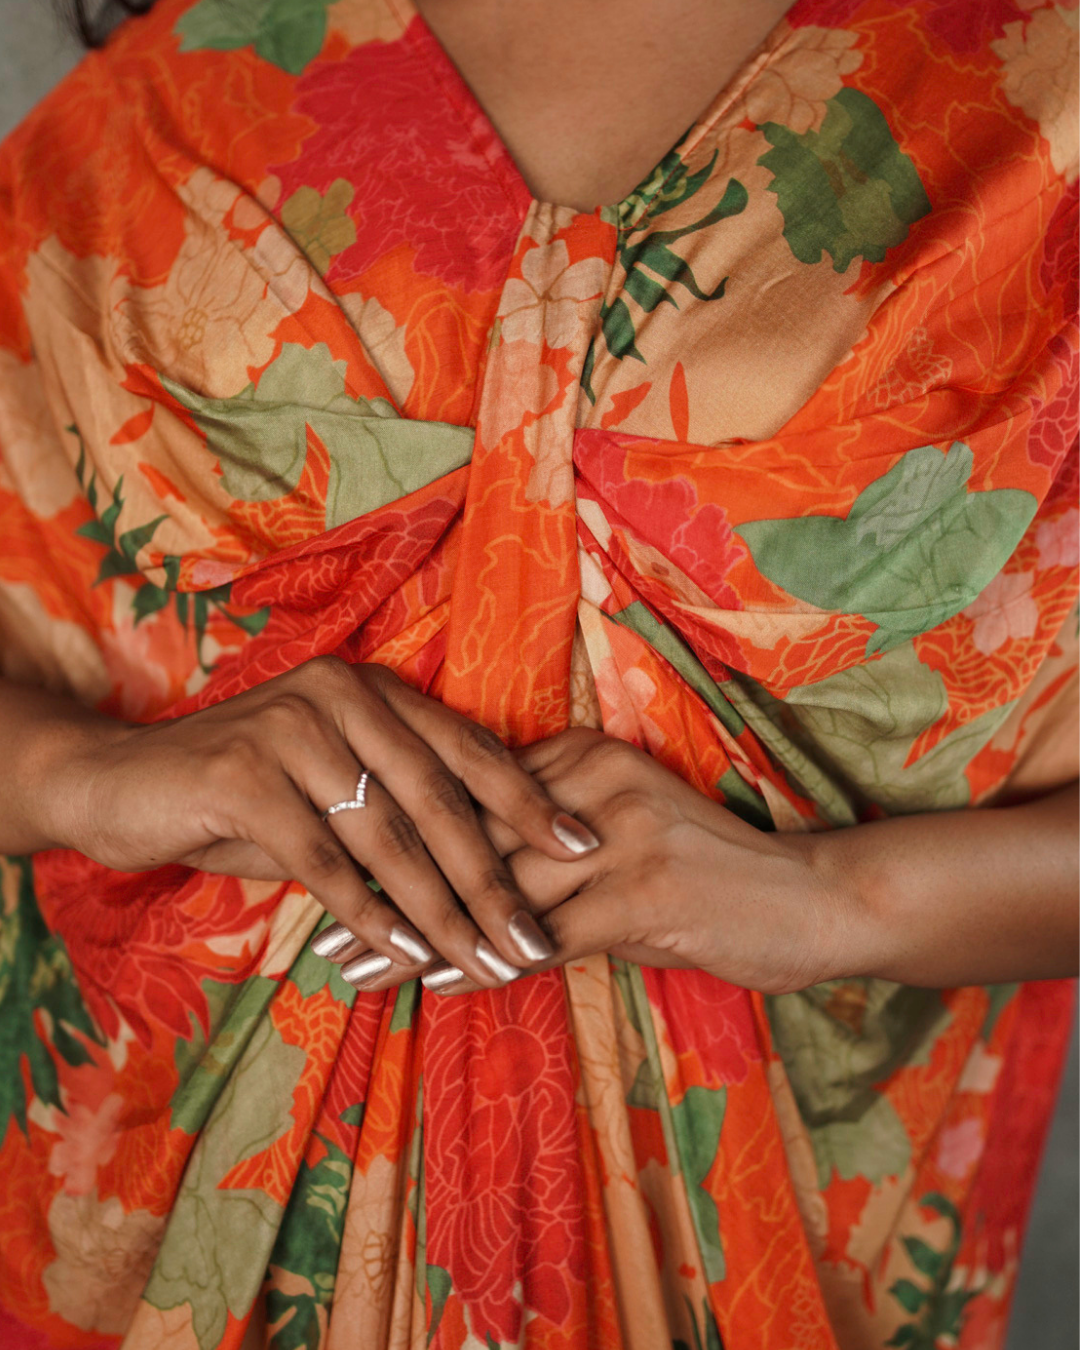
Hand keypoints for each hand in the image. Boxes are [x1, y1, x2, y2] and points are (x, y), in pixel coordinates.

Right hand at [46, 658, 599, 990]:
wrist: (118, 782)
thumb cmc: (239, 795)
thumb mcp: (328, 794)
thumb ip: (396, 816)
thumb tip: (488, 872)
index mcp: (372, 692)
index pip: (468, 749)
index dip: (530, 800)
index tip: (585, 847)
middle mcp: (340, 695)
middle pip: (439, 798)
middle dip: (495, 877)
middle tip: (537, 937)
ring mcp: (290, 729)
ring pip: (388, 834)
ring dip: (443, 910)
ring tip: (486, 963)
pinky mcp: (243, 775)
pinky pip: (324, 858)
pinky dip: (370, 913)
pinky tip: (406, 956)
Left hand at [351, 727, 854, 997]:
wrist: (815, 896)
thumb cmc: (711, 874)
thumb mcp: (623, 837)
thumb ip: (549, 843)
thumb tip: (463, 877)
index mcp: (582, 759)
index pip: (466, 796)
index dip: (393, 835)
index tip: (329, 863)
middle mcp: (593, 784)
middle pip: (466, 838)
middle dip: (384, 885)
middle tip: (315, 920)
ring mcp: (620, 835)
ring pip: (493, 887)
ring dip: (414, 930)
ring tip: (348, 963)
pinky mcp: (646, 893)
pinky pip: (546, 934)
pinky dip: (484, 962)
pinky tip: (433, 986)